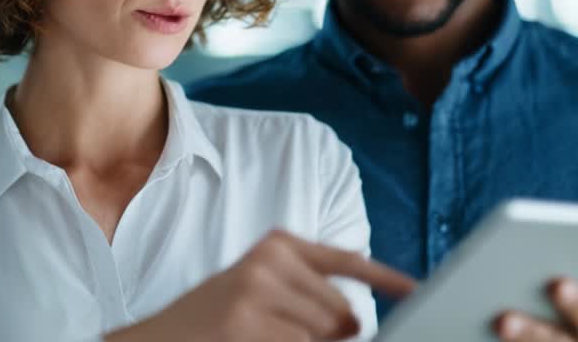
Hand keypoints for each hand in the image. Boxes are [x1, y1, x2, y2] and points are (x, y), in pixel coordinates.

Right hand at [106, 229, 415, 341]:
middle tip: (280, 332)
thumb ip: (307, 292)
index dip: (386, 278)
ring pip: (323, 334)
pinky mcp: (248, 323)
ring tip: (260, 335)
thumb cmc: (214, 319)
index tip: (416, 290)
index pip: (344, 260)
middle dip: (328, 334)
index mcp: (276, 244)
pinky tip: (253, 341)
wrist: (160, 337)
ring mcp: (257, 291)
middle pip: (342, 311)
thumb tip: (355, 320)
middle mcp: (269, 260)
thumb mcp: (259, 288)